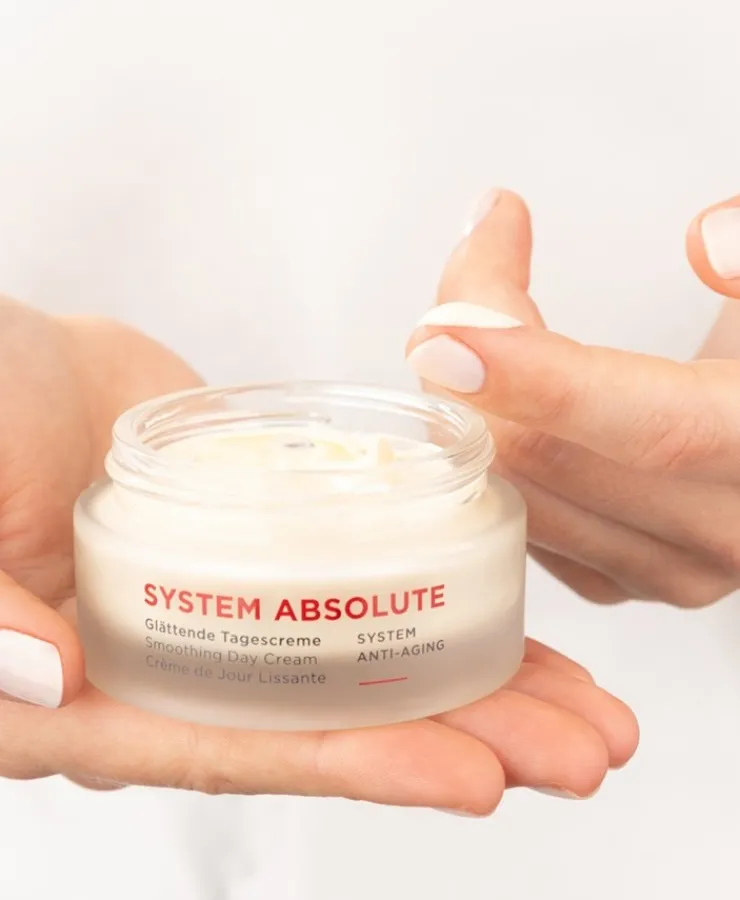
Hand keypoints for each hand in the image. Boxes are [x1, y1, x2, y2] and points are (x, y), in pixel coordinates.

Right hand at [0, 292, 636, 810]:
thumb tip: (40, 677)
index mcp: (52, 698)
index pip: (216, 750)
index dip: (343, 764)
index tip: (467, 771)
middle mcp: (138, 677)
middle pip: (308, 734)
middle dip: (445, 749)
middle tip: (576, 755)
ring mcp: (198, 622)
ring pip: (343, 678)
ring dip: (464, 698)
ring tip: (580, 713)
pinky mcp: (238, 562)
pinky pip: (341, 601)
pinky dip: (424, 619)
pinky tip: (509, 628)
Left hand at [407, 189, 739, 607]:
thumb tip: (707, 241)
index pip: (649, 428)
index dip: (536, 377)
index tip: (445, 330)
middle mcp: (721, 531)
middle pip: (541, 458)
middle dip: (471, 359)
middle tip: (462, 271)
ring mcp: (663, 569)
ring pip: (511, 494)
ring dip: (462, 403)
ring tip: (462, 320)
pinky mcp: (616, 578)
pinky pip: (515, 517)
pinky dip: (479, 451)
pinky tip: (477, 389)